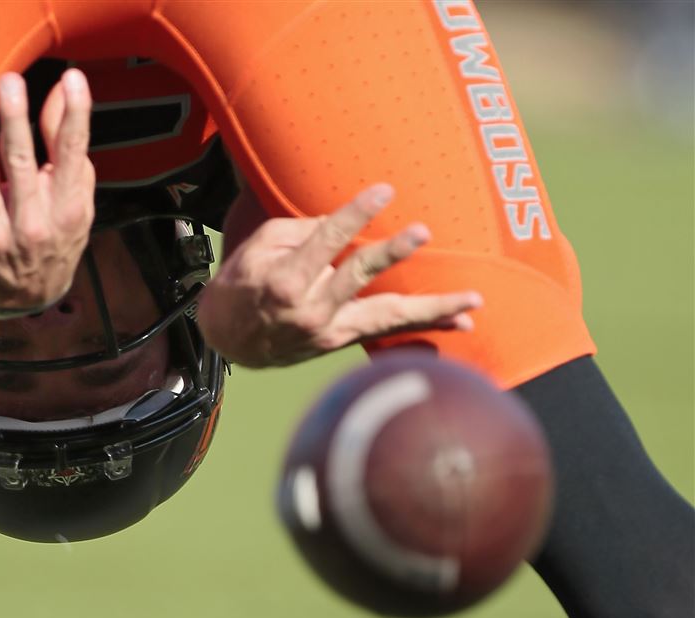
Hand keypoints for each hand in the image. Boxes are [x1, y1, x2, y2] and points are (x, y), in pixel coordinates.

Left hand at [0, 69, 95, 312]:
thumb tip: (62, 91)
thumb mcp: (74, 197)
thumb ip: (65, 145)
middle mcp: (35, 222)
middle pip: (23, 163)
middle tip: (9, 81)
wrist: (28, 296)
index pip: (74, 154)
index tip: (72, 79)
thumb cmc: (56, 234)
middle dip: (15, 120)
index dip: (76, 116)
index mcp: (68, 207)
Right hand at [197, 184, 482, 367]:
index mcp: (286, 279)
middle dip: (391, 252)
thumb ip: (303, 232)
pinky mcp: (339, 343)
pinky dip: (425, 327)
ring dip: (433, 309)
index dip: (356, 213)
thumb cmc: (241, 285)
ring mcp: (328, 331)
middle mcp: (310, 309)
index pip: (327, 240)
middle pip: (359, 276)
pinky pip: (388, 332)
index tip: (384, 191)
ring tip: (472, 301)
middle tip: (422, 231)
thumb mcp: (259, 247)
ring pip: (388, 316)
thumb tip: (345, 224)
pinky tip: (460, 322)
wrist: (229, 340)